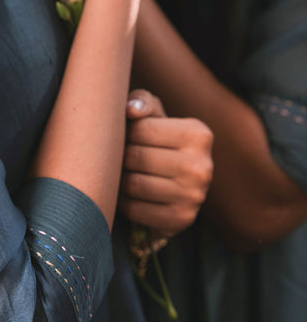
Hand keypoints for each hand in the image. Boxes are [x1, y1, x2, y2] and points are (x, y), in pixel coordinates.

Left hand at [119, 89, 213, 238]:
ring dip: (120, 181)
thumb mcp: (153, 115)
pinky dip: (125, 203)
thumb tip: (131, 110)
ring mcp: (195, 196)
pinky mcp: (182, 220)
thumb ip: (141, 102)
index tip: (128, 137)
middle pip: (136, 157)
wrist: (174, 185)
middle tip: (121, 159)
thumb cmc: (156, 141)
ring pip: (133, 184)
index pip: (141, 129)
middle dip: (121, 158)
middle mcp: (203, 166)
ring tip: (124, 175)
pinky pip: (135, 210)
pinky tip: (131, 196)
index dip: (126, 133)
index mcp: (198, 134)